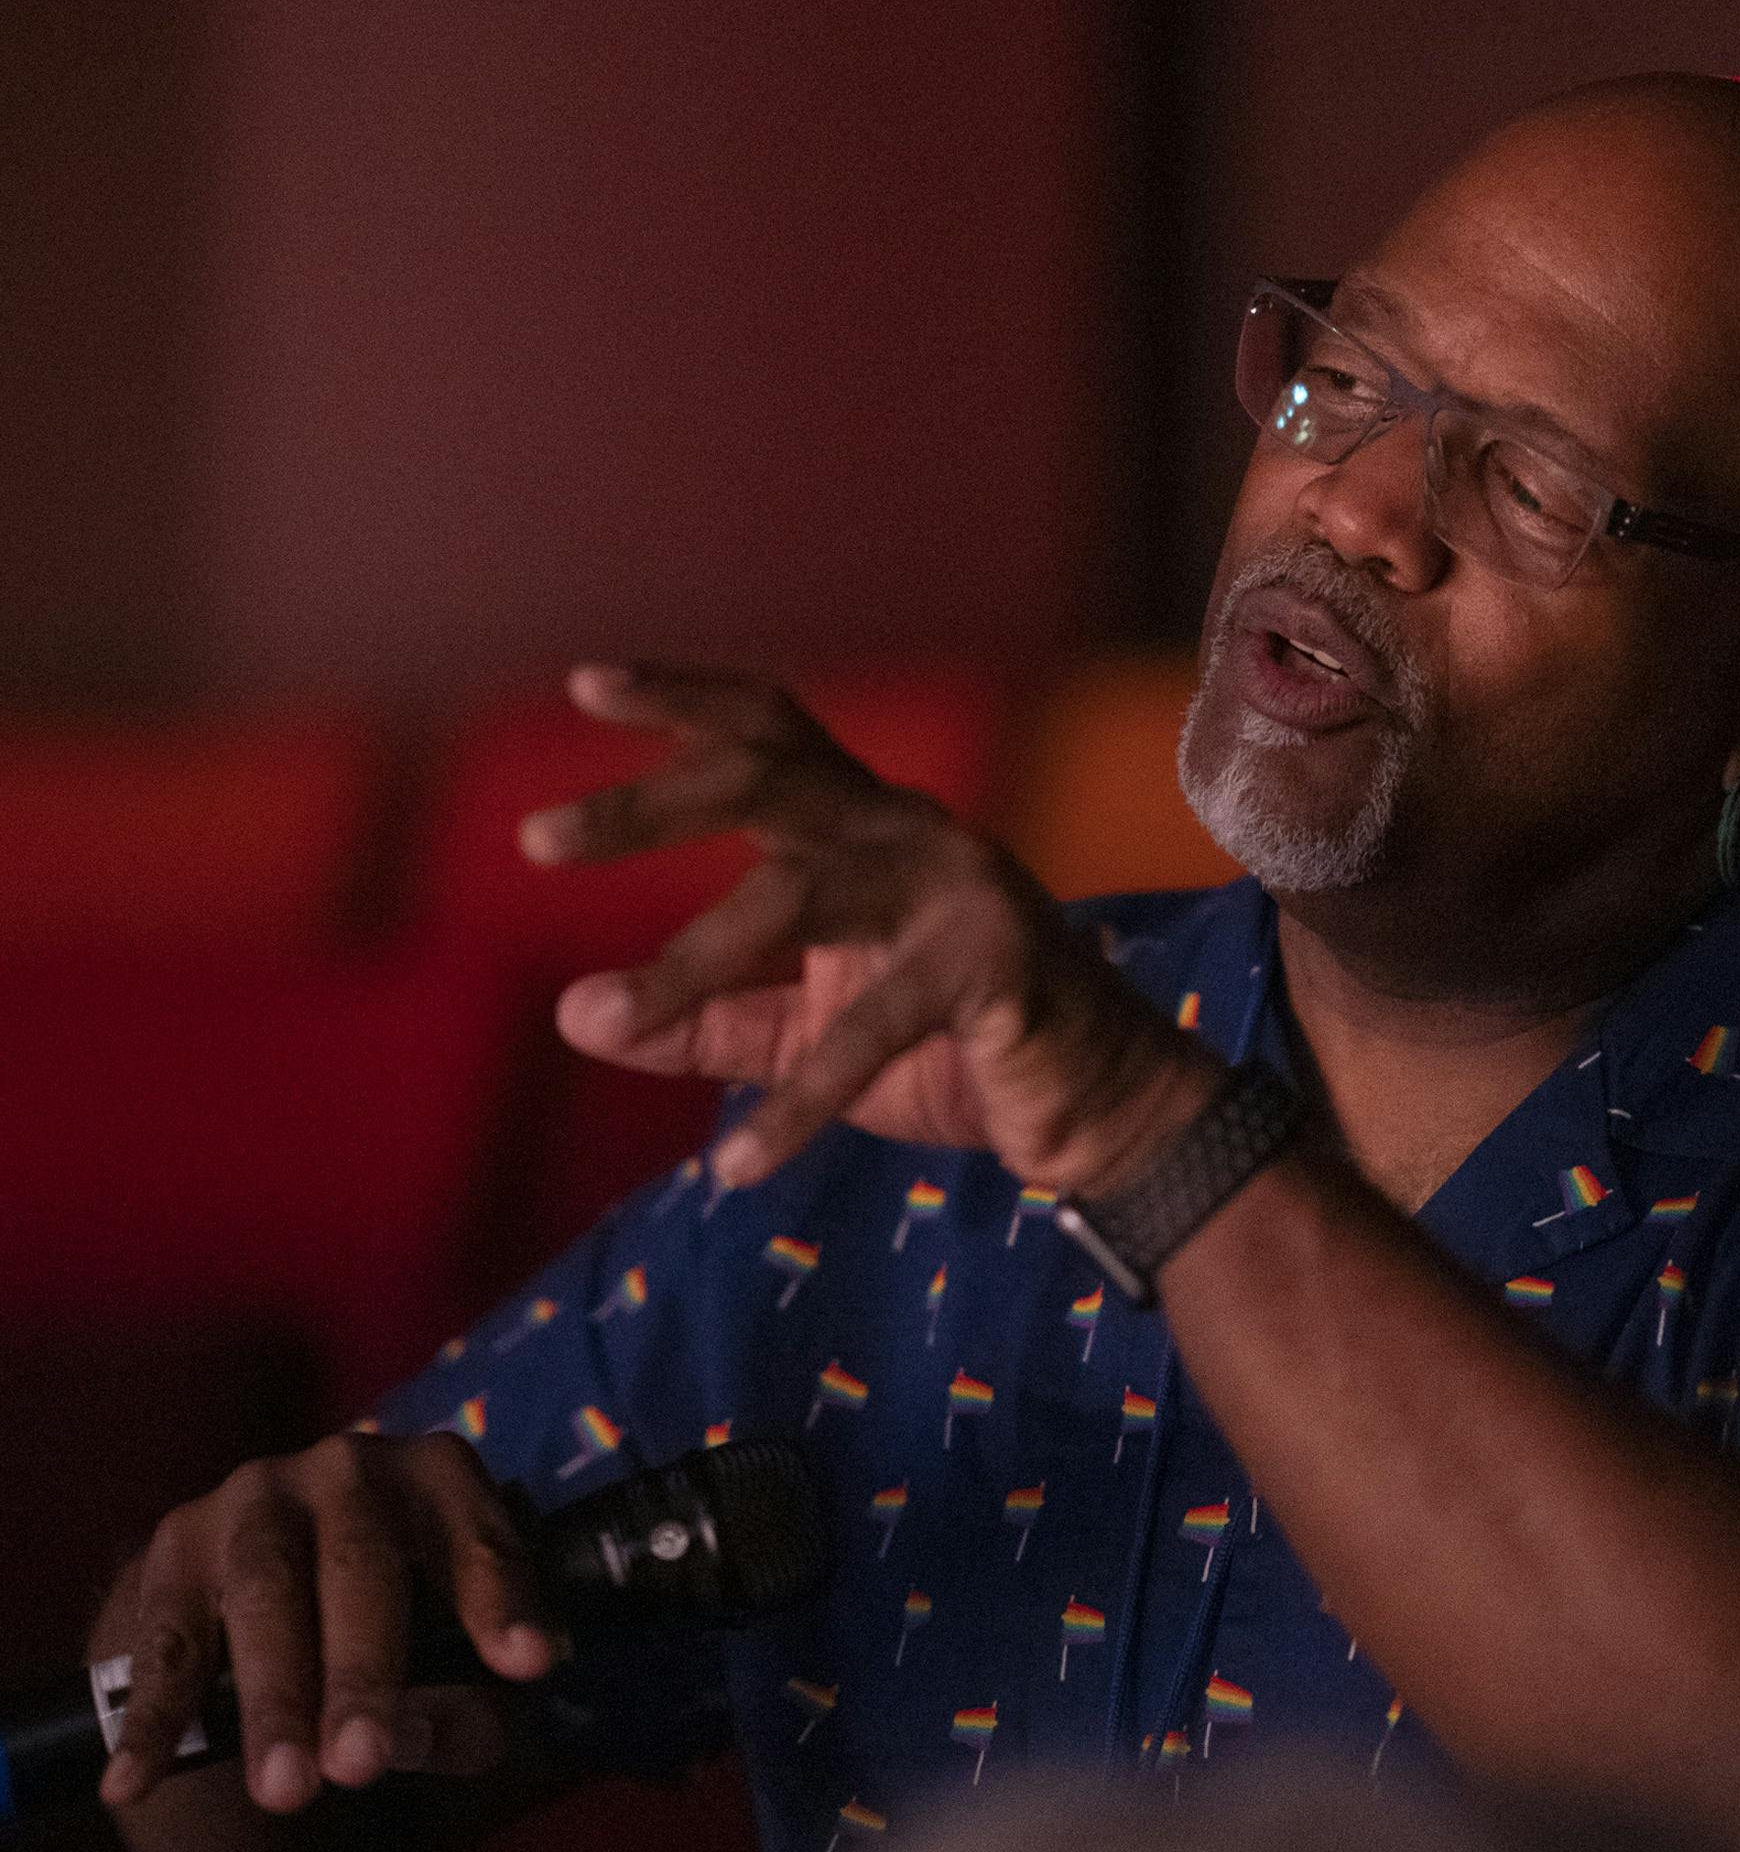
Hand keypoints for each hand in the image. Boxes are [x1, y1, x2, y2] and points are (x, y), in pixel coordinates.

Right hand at [101, 1429, 558, 1815]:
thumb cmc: (390, 1617)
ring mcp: (258, 1496)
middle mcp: (351, 1468)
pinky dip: (154, 1717)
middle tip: (361, 1767)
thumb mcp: (445, 1647)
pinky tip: (135, 1783)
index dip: (502, 1602)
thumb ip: (462, 1701)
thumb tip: (446, 1737)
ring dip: (274, 1698)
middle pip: (363, 1567)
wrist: (263, 1578)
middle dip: (362, 1672)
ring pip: (267, 1594)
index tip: (529, 1665)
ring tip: (285, 1792)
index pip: (479, 1540)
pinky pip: (167, 1639)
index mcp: (438, 1476)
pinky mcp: (179, 1543)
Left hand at [520, 664, 1221, 1195]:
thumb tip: (573, 1014)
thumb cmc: (946, 1049)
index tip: (583, 684)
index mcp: (864, 826)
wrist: (1094, 1104)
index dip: (681, 700)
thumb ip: (703, 1017)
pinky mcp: (996, 970)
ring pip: (797, 899)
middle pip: (762, 779)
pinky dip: (797, 1103)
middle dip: (645, 806)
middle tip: (532, 839)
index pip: (768, 732)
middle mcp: (907, 833)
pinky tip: (736, 1166)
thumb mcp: (805, 1029)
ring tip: (612, 1020)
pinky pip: (870, 1030)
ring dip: (691, 962)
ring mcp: (958, 890)